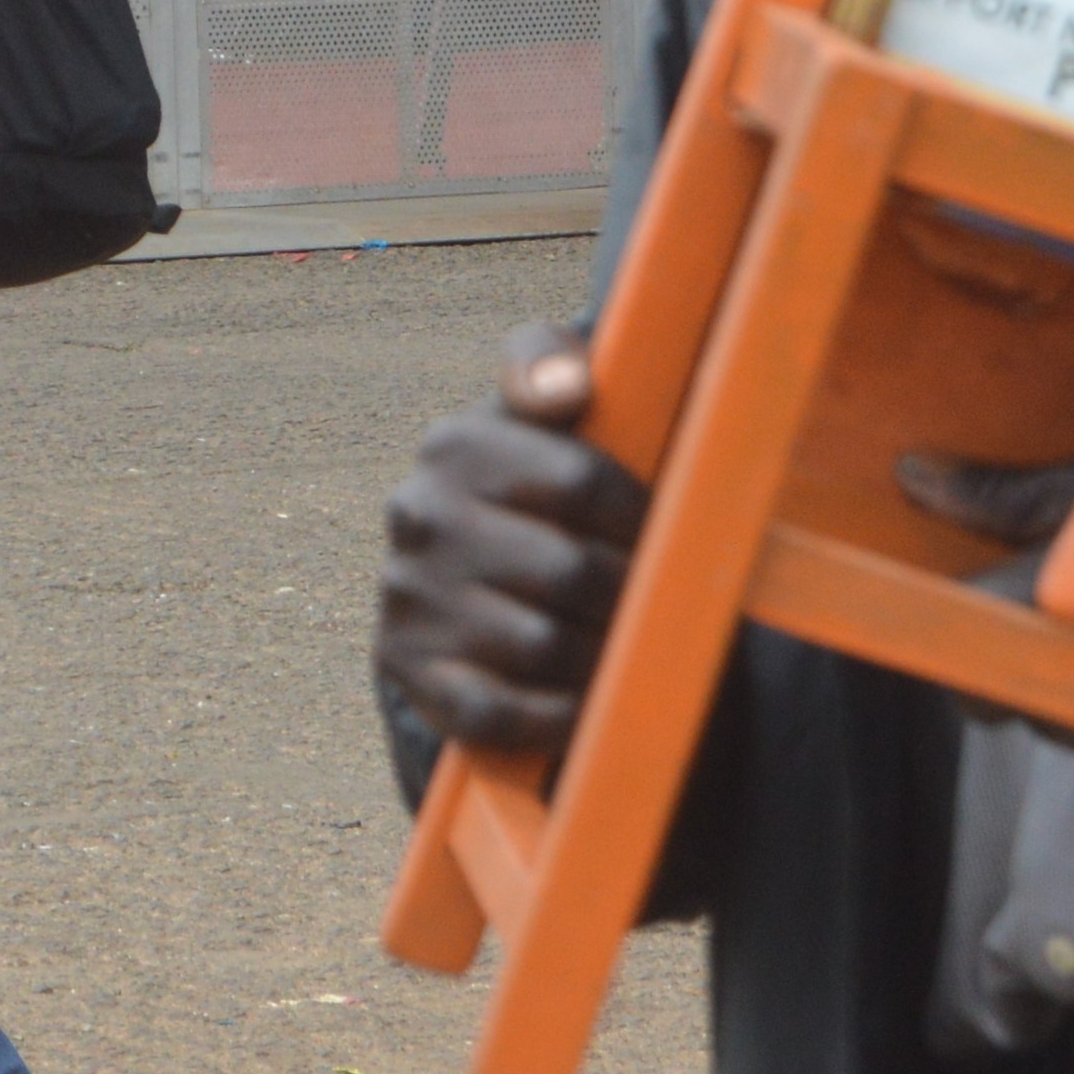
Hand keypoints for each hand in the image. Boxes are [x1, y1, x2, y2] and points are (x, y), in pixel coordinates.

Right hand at [376, 324, 643, 753]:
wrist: (460, 571)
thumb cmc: (534, 480)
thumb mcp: (539, 406)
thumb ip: (547, 360)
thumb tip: (567, 387)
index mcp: (458, 442)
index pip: (580, 480)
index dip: (642, 515)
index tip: (664, 530)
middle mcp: (420, 516)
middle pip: (570, 571)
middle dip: (628, 591)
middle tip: (655, 598)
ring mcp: (409, 598)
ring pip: (541, 646)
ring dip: (601, 653)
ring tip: (627, 640)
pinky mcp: (408, 671)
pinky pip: (499, 713)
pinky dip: (556, 713)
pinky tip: (586, 695)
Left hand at [895, 451, 1073, 699]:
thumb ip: (1008, 496)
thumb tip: (916, 477)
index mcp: (1065, 618)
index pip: (957, 627)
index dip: (956, 600)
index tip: (976, 574)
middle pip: (991, 686)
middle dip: (1007, 644)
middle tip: (1051, 594)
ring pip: (1044, 715)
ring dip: (1057, 674)